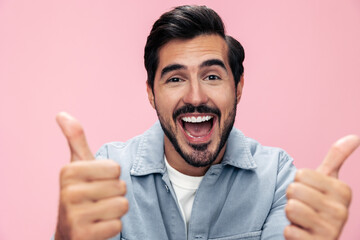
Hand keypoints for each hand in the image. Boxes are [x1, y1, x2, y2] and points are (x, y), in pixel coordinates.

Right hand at [55, 112, 128, 239]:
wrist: (71, 231)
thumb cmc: (81, 193)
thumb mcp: (77, 166)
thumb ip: (75, 140)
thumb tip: (61, 113)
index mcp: (68, 172)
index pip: (115, 168)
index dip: (112, 176)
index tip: (97, 182)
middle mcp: (67, 193)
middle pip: (120, 186)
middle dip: (115, 193)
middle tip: (99, 199)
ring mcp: (74, 216)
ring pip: (122, 205)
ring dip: (115, 210)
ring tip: (99, 212)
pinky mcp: (83, 236)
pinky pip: (117, 225)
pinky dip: (112, 226)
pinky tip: (98, 226)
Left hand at [284, 135, 359, 239]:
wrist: (318, 239)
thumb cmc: (319, 206)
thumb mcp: (328, 181)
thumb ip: (337, 158)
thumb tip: (354, 136)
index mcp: (343, 191)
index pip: (301, 174)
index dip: (299, 183)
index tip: (310, 194)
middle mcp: (341, 211)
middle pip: (294, 190)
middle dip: (292, 198)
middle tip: (304, 207)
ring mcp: (331, 230)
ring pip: (291, 208)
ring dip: (291, 215)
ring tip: (303, 221)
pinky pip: (289, 231)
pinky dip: (291, 233)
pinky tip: (304, 235)